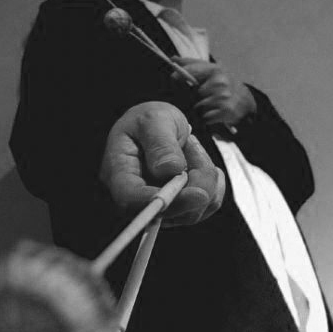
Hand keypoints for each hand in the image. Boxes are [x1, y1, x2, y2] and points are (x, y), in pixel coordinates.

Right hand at [99, 101, 224, 225]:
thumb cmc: (150, 121)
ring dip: (205, 179)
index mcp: (119, 173)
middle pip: (167, 212)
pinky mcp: (179, 210)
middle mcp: (136, 197)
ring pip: (192, 212)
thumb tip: (168, 170)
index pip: (130, 199)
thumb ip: (160, 143)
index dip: (159, 202)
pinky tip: (199, 163)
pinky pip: (207, 207)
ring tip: (192, 150)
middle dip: (195, 185)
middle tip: (196, 149)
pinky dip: (213, 184)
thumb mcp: (154, 119)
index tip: (193, 193)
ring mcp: (158, 207)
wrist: (159, 127)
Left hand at [172, 57, 255, 126]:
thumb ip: (192, 65)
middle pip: (191, 94)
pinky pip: (204, 118)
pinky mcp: (225, 111)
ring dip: (200, 111)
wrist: (246, 104)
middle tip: (201, 99)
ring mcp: (223, 96)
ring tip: (210, 107)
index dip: (176, 78)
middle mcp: (220, 81)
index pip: (189, 71)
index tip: (173, 82)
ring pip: (197, 107)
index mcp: (215, 69)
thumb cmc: (225, 87)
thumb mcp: (212, 72)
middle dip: (191, 99)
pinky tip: (214, 115)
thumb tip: (172, 59)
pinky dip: (206, 120)